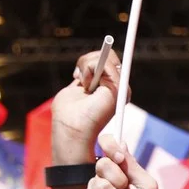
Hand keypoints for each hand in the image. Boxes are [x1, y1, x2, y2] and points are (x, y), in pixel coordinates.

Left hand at [51, 49, 122, 163]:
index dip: (90, 62)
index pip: (104, 63)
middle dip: (88, 61)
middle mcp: (115, 90)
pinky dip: (92, 66)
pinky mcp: (118, 90)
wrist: (73, 130)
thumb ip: (83, 77)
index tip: (76, 75)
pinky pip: (107, 63)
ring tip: (83, 83)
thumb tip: (85, 68)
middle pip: (107, 57)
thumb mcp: (74, 89)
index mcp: (105, 90)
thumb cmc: (69, 115)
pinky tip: (86, 82)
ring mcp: (119, 90)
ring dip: (88, 64)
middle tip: (79, 77)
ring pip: (107, 57)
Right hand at [83, 135, 160, 188]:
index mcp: (119, 167)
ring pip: (98, 184)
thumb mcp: (146, 184)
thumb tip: (121, 141)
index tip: (119, 157)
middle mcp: (105, 176)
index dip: (109, 146)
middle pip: (101, 164)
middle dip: (118, 179)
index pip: (106, 143)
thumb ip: (132, 164)